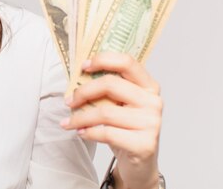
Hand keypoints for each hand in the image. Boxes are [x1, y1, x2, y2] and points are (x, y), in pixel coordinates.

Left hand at [60, 53, 162, 188]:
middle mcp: (153, 101)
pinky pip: (107, 133)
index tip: (83, 66)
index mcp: (148, 85)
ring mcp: (151, 123)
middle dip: (83, 91)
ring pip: (105, 112)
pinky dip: (88, 132)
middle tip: (69, 101)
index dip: (103, 60)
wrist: (140, 162)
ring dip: (80, 117)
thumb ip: (107, 90)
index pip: (127, 62)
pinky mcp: (144, 144)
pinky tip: (81, 133)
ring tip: (69, 122)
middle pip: (110, 84)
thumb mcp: (120, 105)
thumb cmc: (126, 129)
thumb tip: (78, 77)